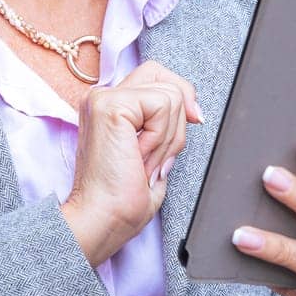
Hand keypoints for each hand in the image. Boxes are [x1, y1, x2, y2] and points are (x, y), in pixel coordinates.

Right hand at [60, 60, 202, 266]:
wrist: (103, 220)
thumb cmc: (123, 200)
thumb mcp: (153, 155)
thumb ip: (165, 125)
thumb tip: (194, 109)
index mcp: (110, 107)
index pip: (156, 76)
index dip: (181, 95)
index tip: (194, 121)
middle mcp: (102, 97)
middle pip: (165, 78)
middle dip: (178, 119)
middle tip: (159, 157)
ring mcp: (103, 98)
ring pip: (170, 94)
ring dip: (168, 137)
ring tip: (144, 161)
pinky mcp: (110, 104)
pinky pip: (162, 105)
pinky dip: (161, 137)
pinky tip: (139, 156)